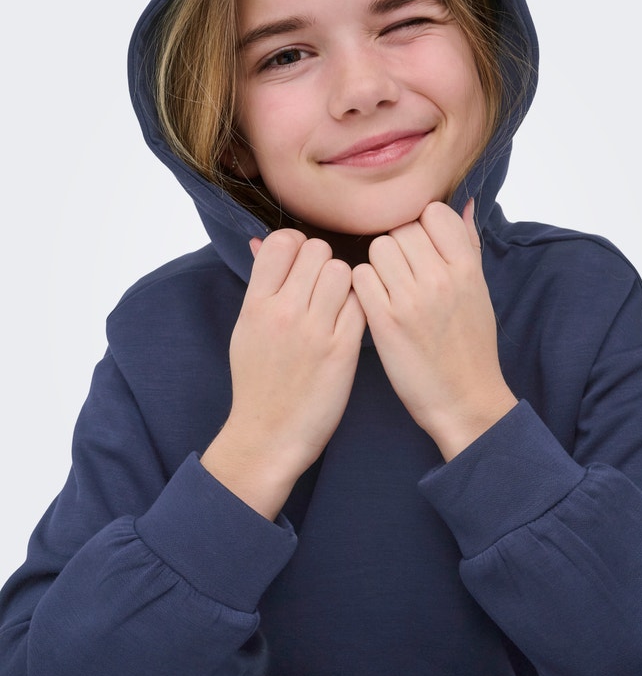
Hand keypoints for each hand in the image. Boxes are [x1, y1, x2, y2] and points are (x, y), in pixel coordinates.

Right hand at [202, 229, 365, 518]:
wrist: (269, 435)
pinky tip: (349, 321)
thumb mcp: (246, 329)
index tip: (302, 261)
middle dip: (323, 261)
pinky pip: (360, 305)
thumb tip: (261, 241)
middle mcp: (283, 312)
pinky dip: (358, 307)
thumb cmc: (258, 382)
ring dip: (344, 282)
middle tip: (323, 284)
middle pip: (317, 251)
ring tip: (337, 303)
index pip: (282, 243)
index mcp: (255, 305)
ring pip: (343, 272)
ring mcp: (314, 331)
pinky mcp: (342, 350)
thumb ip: (260, 287)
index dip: (297, 244)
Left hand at [352, 200, 515, 458]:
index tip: (421, 249)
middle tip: (401, 273)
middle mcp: (440, 278)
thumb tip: (462, 203)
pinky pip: (360, 277)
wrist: (464, 400)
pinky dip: (362, 286)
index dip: (422, 226)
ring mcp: (411, 299)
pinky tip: (374, 302)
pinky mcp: (384, 321)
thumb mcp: (478, 292)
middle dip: (398, 247)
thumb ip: (467, 245)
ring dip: (377, 264)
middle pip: (401, 229)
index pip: (434, 213)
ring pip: (378, 248)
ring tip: (387, 288)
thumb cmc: (471, 346)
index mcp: (467, 268)